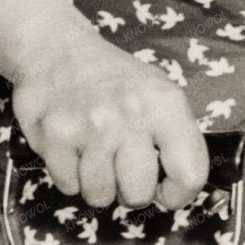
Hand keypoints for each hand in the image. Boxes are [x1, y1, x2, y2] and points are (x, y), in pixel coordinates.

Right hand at [9, 40, 209, 211]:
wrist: (56, 48)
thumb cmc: (113, 78)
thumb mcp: (159, 92)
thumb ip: (176, 137)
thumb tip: (180, 188)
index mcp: (165, 104)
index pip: (190, 174)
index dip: (179, 195)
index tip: (166, 192)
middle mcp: (130, 114)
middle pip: (138, 195)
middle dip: (130, 191)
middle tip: (121, 168)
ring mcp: (90, 126)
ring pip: (100, 196)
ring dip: (96, 184)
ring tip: (94, 153)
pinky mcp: (54, 135)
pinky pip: (68, 186)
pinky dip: (69, 175)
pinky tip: (72, 148)